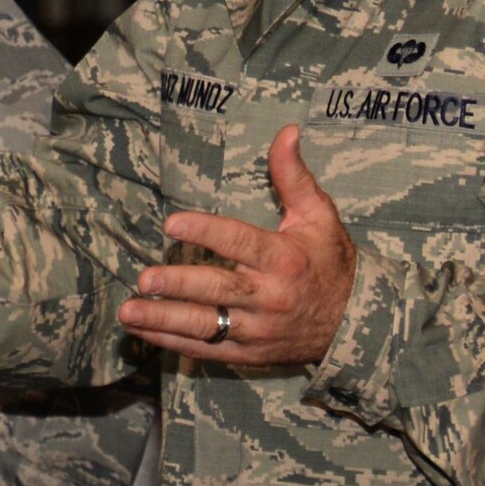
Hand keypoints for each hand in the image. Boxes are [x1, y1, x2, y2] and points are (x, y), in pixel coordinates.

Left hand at [118, 124, 356, 364]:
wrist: (355, 322)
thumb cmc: (330, 261)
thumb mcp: (318, 215)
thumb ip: (293, 175)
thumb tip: (285, 132)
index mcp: (284, 259)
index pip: (239, 243)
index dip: (205, 232)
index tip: (172, 224)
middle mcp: (270, 297)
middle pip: (218, 290)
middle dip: (178, 285)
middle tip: (144, 278)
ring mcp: (258, 330)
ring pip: (207, 326)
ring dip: (164, 320)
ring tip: (129, 311)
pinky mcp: (249, 353)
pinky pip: (206, 349)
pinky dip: (172, 342)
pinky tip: (143, 330)